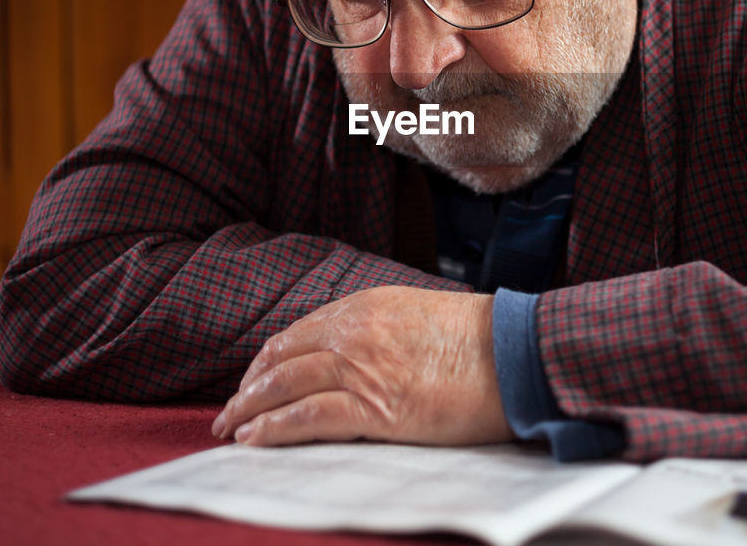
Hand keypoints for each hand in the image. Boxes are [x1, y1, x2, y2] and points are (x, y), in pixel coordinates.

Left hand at [211, 286, 511, 446]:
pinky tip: (255, 440)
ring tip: (231, 429)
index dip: (269, 360)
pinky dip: (273, 430)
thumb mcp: (421, 316)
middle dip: (249, 387)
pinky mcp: (375, 409)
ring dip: (250, 410)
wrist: (516, 355)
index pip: (299, 333)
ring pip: (284, 387)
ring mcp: (362, 369)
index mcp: (367, 306)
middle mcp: (355, 332)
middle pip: (282, 359)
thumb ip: (382, 328)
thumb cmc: (482, 340)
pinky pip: (307, 418)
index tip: (255, 378)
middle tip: (229, 409)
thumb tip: (358, 353)